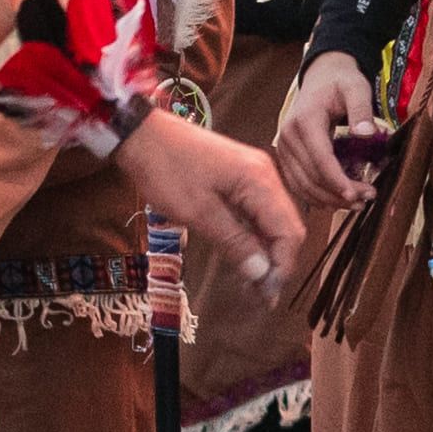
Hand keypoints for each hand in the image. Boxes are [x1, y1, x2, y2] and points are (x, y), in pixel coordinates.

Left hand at [118, 108, 300, 285]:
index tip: (265, 294)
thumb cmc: (166, 169)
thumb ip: (234, 242)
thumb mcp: (198, 212)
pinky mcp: (241, 180)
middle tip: (259, 297)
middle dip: (277, 263)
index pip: (290, 232)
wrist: (142, 134)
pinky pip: (258, 214)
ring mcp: (254, 177)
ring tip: (251, 286)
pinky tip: (243, 259)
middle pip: (287, 228)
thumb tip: (262, 273)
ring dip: (266, 253)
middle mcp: (265, 177)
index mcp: (260, 181)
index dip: (282, 266)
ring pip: (273, 223)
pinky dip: (254, 238)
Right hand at [274, 49, 379, 217]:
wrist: (321, 76)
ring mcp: (284, 148)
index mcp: (305, 120)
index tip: (358, 195)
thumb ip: (362, 109)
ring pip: (303, 186)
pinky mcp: (287, 157)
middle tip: (367, 199)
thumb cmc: (340, 82)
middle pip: (311, 177)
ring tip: (358, 202)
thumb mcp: (356, 87)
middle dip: (339, 194)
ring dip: (330, 200)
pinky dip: (318, 196)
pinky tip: (338, 199)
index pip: (320, 159)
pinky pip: (299, 184)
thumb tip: (366, 133)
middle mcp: (288, 136)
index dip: (338, 181)